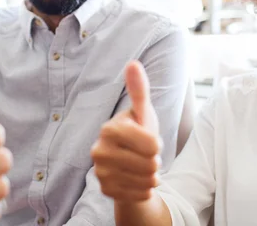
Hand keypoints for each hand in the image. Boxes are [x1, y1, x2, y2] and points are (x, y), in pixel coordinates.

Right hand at [91, 61, 161, 201]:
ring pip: (146, 181)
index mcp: (110, 129)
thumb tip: (133, 64)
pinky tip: (137, 179)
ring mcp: (100, 172)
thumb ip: (139, 90)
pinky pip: (140, 194)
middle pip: (149, 165)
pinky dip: (145, 188)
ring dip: (151, 175)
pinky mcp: (105, 190)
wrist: (128, 161)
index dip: (157, 144)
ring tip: (142, 165)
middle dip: (154, 161)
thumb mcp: (142, 111)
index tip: (149, 139)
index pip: (151, 144)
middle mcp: (99, 151)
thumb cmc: (138, 131)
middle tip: (145, 154)